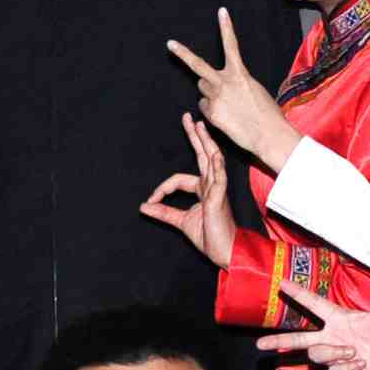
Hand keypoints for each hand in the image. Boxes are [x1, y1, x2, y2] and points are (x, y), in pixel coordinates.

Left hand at [138, 113, 236, 266]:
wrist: (225, 251)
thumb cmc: (210, 236)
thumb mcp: (181, 222)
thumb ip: (164, 212)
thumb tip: (143, 206)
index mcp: (203, 190)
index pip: (180, 179)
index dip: (163, 188)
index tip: (151, 200)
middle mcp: (211, 186)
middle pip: (202, 156)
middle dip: (195, 137)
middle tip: (189, 118)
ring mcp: (217, 190)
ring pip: (211, 160)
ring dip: (205, 142)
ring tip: (200, 126)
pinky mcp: (220, 198)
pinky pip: (219, 178)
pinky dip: (217, 166)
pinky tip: (215, 155)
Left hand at [167, 9, 299, 170]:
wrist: (268, 134)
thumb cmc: (267, 113)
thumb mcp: (254, 89)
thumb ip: (236, 82)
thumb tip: (221, 87)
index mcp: (239, 73)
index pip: (231, 45)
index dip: (226, 27)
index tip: (221, 11)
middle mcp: (223, 82)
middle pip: (197, 66)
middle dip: (182, 53)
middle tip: (170, 44)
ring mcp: (215, 98)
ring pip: (202, 89)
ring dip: (209, 93)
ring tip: (228, 104)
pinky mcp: (211, 113)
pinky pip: (205, 107)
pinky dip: (212, 111)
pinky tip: (226, 117)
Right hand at [257, 271, 369, 369]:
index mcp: (340, 319)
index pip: (314, 304)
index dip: (298, 294)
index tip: (281, 284)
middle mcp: (332, 337)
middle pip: (298, 339)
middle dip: (278, 341)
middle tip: (260, 344)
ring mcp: (335, 357)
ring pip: (316, 355)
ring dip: (334, 354)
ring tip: (355, 353)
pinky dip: (348, 369)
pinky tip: (362, 366)